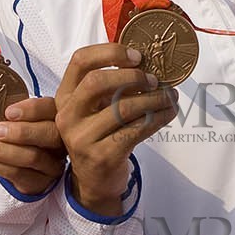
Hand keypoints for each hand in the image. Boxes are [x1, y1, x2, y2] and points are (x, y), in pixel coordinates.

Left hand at [0, 96, 64, 196]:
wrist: (18, 165)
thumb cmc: (17, 136)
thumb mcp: (18, 120)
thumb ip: (12, 114)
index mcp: (56, 118)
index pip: (51, 109)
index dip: (32, 110)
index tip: (9, 112)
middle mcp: (60, 141)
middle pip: (50, 134)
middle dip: (21, 132)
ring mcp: (53, 163)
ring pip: (33, 157)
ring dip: (1, 151)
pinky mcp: (41, 182)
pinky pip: (19, 173)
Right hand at [54, 44, 177, 215]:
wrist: (95, 181)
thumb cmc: (100, 136)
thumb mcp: (93, 110)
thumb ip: (109, 87)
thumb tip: (148, 63)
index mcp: (65, 97)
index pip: (80, 61)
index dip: (110, 52)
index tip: (137, 56)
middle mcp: (67, 115)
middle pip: (97, 82)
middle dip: (132, 77)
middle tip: (154, 80)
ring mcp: (82, 137)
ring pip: (123, 107)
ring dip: (154, 99)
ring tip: (170, 96)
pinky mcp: (102, 155)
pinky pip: (136, 129)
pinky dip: (158, 118)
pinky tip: (168, 113)